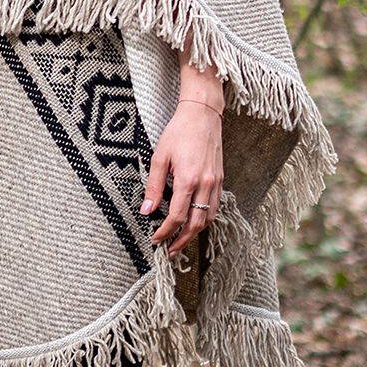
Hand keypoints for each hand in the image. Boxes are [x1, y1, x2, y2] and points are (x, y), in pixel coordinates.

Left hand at [139, 99, 222, 256]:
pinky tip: (194, 222)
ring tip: (181, 241)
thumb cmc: (178, 132)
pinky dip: (205, 219)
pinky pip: (214, 206)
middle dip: (182, 241)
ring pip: (208, 218)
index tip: (155, 240)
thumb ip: (154, 187)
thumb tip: (146, 211)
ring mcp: (216, 182)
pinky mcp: (220, 179)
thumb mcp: (159, 158)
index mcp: (188, 179)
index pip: (177, 217)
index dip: (165, 232)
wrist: (202, 115)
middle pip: (195, 224)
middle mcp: (205, 184)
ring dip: (195, 233)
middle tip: (169, 252)